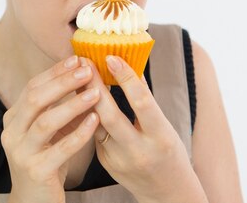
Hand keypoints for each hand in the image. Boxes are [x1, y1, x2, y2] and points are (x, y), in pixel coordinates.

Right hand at [2, 56, 100, 202]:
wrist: (33, 202)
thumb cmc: (45, 163)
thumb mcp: (49, 133)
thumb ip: (60, 109)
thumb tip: (84, 79)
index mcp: (13, 119)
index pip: (32, 87)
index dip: (55, 72)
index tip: (77, 59)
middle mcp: (12, 133)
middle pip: (36, 99)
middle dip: (63, 82)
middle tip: (87, 69)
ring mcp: (21, 152)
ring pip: (46, 122)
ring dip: (72, 104)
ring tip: (96, 93)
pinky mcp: (36, 171)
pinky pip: (60, 149)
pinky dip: (79, 133)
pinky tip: (95, 121)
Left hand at [84, 56, 207, 202]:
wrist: (167, 193)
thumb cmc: (169, 153)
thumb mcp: (165, 127)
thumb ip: (147, 101)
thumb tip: (131, 66)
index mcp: (160, 137)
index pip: (141, 102)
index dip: (125, 78)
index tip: (112, 57)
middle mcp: (138, 150)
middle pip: (110, 114)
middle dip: (94, 85)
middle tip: (84, 61)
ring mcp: (118, 159)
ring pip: (95, 123)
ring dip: (83, 97)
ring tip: (76, 74)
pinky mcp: (105, 162)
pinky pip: (93, 133)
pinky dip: (86, 113)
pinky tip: (77, 96)